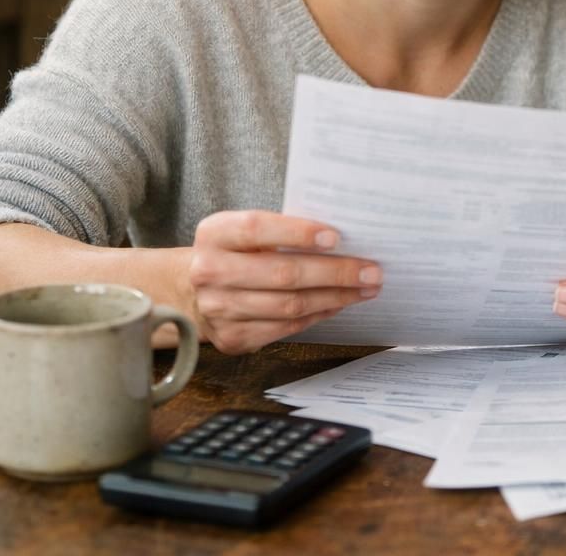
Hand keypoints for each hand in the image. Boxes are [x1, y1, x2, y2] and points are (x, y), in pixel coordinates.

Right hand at [185, 210, 381, 353]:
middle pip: (282, 273)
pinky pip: (286, 327)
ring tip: (365, 288)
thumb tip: (342, 239)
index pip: (256, 228)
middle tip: (372, 270)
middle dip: (334, 272)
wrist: (193, 291)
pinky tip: (339, 304)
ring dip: (335, 297)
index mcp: (214, 234)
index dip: (297, 232)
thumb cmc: (236, 252)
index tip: (335, 237)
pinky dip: (318, 315)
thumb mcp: (245, 232)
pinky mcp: (232, 337)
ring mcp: (219, 309)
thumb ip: (281, 230)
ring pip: (289, 305)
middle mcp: (210, 272)